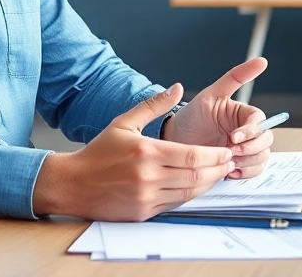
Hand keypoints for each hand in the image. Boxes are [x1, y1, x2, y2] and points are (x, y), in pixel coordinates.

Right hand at [32, 84, 234, 220]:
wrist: (72, 184)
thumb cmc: (98, 152)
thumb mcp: (124, 122)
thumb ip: (154, 105)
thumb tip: (178, 88)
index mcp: (146, 152)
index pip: (192, 156)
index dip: (215, 155)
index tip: (226, 150)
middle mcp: (148, 177)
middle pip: (196, 175)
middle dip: (218, 169)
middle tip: (229, 161)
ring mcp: (146, 198)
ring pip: (189, 192)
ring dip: (208, 183)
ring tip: (218, 172)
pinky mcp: (143, 213)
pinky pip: (175, 204)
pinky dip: (190, 194)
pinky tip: (197, 184)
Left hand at [161, 58, 273, 179]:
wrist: (174, 141)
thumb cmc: (191, 115)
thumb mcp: (212, 94)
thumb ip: (236, 77)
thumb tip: (261, 60)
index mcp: (243, 114)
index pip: (260, 121)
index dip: (251, 131)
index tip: (233, 137)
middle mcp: (247, 131)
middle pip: (266, 141)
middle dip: (251, 149)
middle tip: (230, 152)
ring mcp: (244, 149)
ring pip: (262, 157)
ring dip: (249, 162)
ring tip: (228, 162)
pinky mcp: (238, 165)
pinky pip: (254, 171)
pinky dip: (245, 173)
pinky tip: (229, 170)